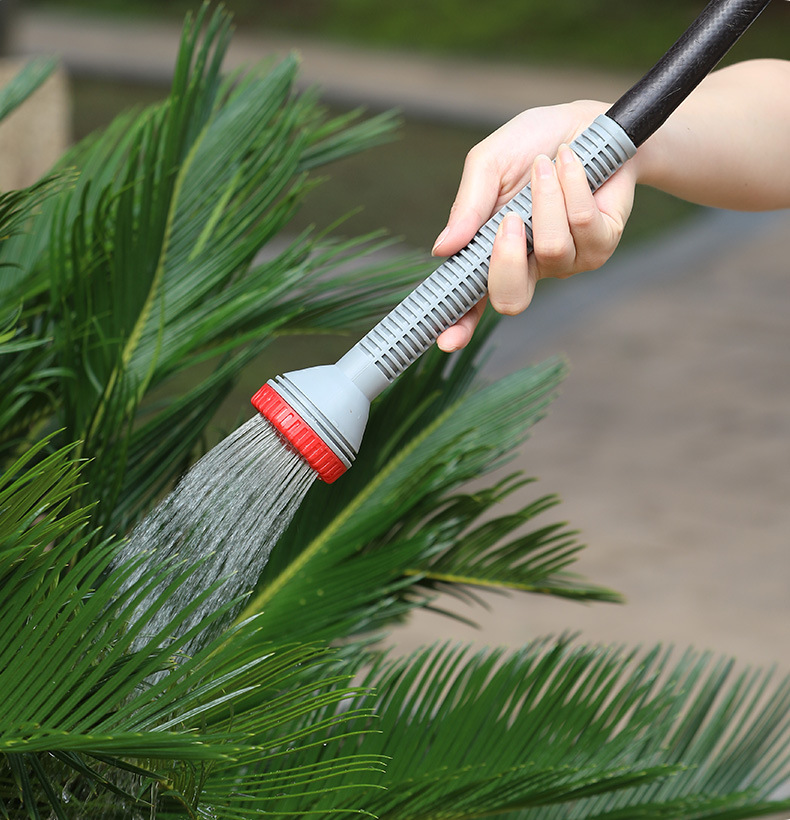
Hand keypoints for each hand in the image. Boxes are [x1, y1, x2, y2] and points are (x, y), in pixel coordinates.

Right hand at [431, 100, 638, 351]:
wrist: (588, 122)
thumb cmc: (532, 145)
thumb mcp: (488, 165)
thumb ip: (467, 207)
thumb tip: (443, 249)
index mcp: (492, 253)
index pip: (471, 301)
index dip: (458, 325)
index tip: (445, 339)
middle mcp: (529, 267)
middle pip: (512, 299)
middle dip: (507, 259)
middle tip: (510, 218)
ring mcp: (567, 262)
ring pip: (552, 250)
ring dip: (546, 198)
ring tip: (547, 164)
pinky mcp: (602, 245)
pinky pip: (583, 225)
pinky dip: (574, 186)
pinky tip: (571, 163)